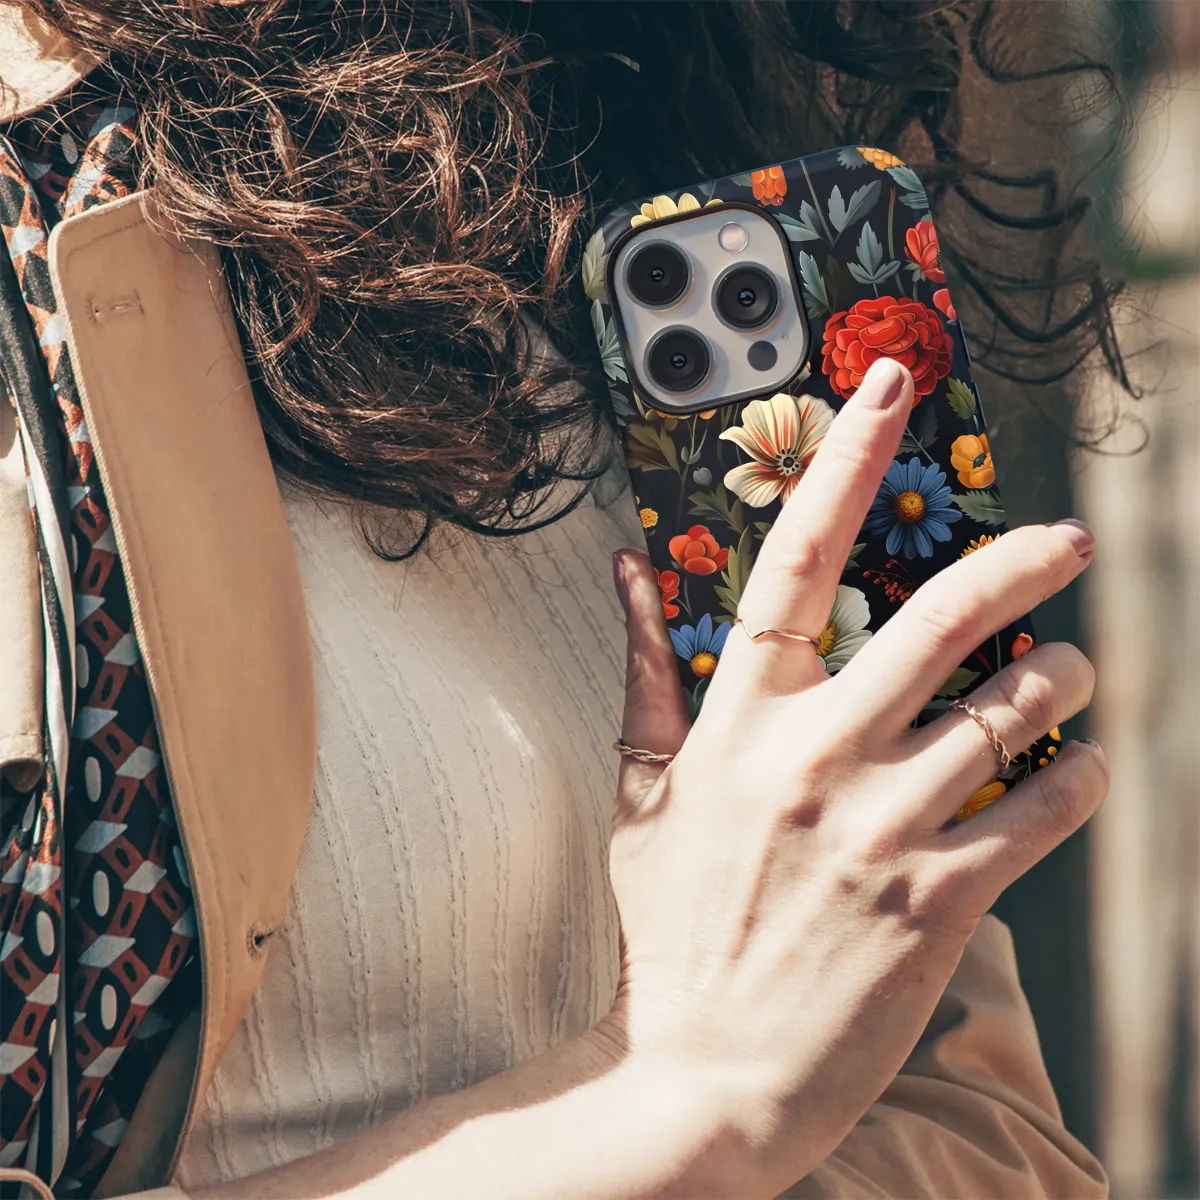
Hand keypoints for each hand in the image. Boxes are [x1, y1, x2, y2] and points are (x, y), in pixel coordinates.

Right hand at [606, 357, 1106, 1194]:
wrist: (702, 1074)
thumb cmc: (672, 928)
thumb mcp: (641, 793)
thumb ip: (646, 674)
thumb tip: (626, 572)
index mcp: (738, 722)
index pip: (794, 560)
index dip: (844, 461)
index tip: (889, 386)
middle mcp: (814, 758)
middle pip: (939, 619)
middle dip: (1021, 562)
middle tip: (1067, 539)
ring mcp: (880, 828)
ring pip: (1010, 711)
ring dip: (1064, 679)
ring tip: (1074, 673)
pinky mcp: (938, 900)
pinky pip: (1040, 810)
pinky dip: (1078, 776)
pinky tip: (1078, 767)